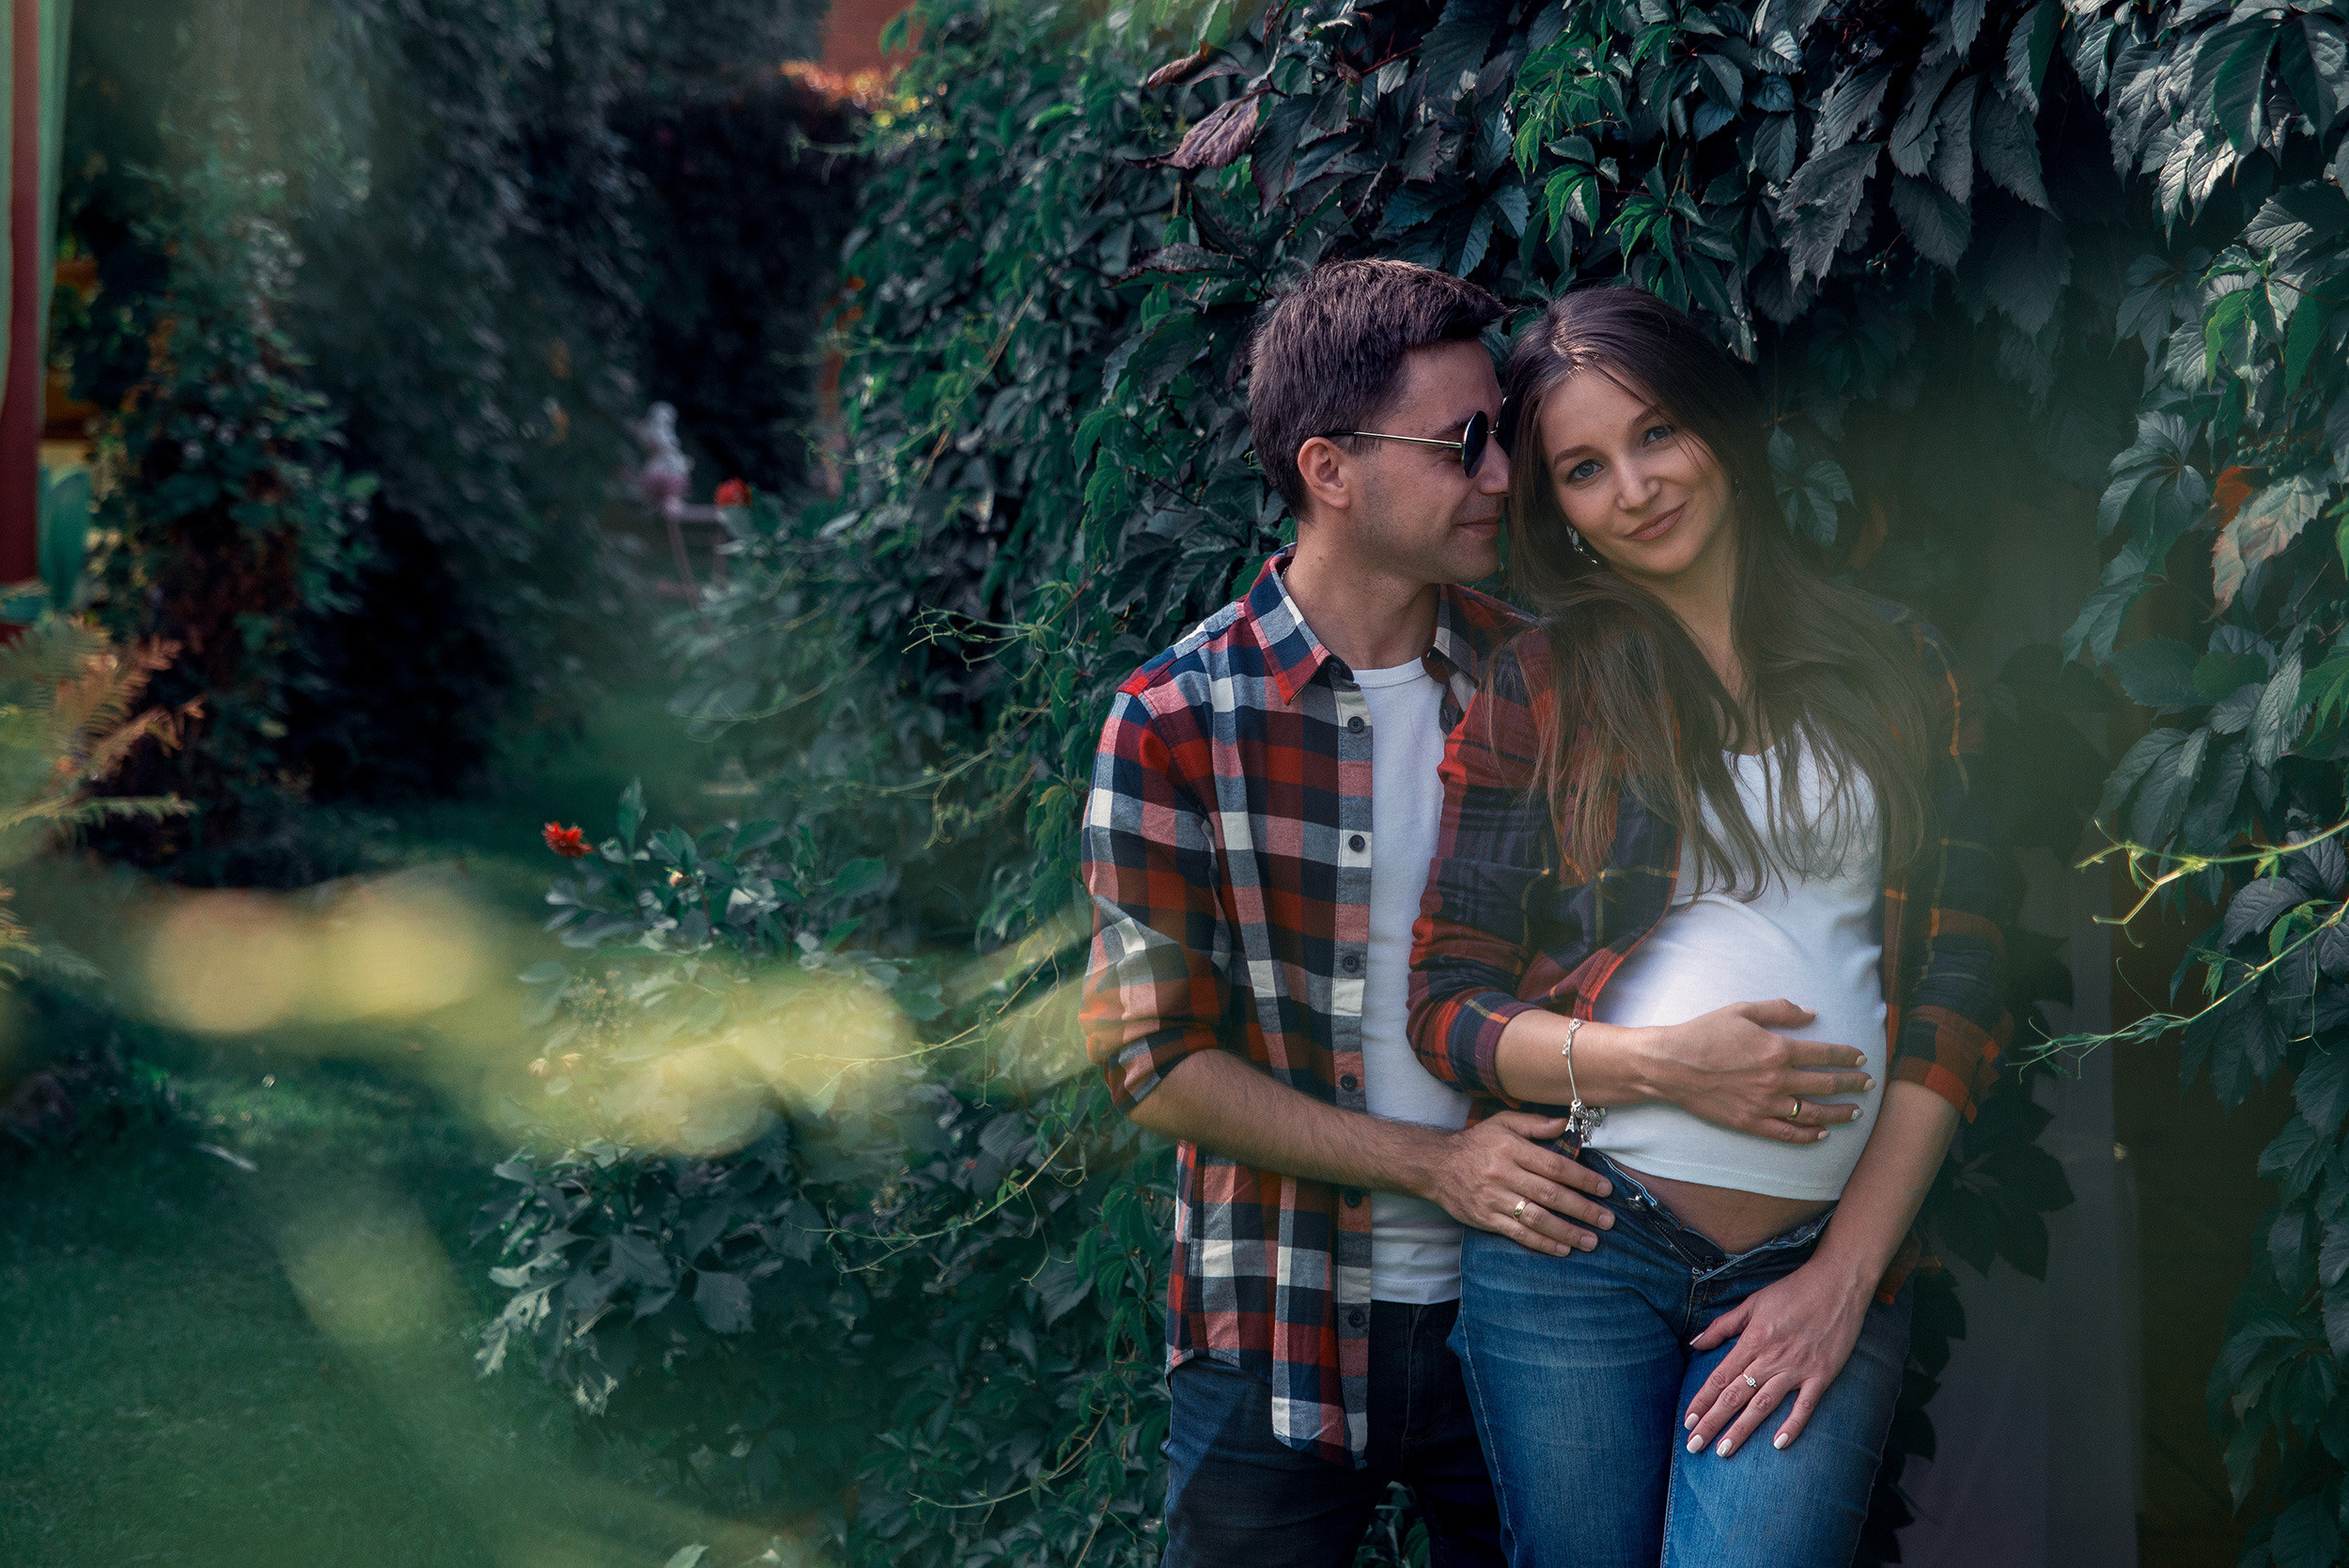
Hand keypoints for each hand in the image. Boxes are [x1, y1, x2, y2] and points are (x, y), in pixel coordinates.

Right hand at [1420, 1112, 1614, 1256]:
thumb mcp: (1503, 1123)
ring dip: (1566, 1231)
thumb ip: (1535, 1124)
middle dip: (1582, 1209)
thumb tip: (1567, 1124)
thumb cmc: (1476, 1143)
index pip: (1553, 1165)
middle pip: (1549, 1194)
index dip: (1582, 1178)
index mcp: (1511, 1148)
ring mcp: (1493, 1199)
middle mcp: (1503, 1174)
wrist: (1435, 1166)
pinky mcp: (1485, 1219)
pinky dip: (1542, 1243)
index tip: (1604, 1189)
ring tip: (1591, 1241)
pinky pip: (1517, 1234)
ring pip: (1536, 1218)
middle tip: (1607, 1220)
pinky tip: (1562, 1248)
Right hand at [1643, 1000, 1873, 1141]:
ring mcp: (1765, 1104)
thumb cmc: (1704, 1033)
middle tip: (1868, 1084)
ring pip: (1814, 1113)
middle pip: (1826, 1085)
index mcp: (1777, 1049)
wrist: (1671, 1065)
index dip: (1847, 1057)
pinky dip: (1808, 1135)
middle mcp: (1777, 1079)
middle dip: (1853, 1085)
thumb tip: (1811, 1013)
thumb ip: (1779, 1010)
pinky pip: (1788, 1133)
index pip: (1825, 1054)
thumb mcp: (1742, 1010)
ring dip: (1839, 1113)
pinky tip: (1822, 1134)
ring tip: (1856, 1112)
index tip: (1861, 1059)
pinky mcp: (1751, 1122)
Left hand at [1680, 1258, 1870, 1457]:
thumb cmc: (1793, 1291)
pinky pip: (1805, 1406)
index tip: (1687, 1421)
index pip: (1720, 1377)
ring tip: (1723, 1451)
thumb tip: (1695, 1343)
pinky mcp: (1822, 1375)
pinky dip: (1792, 1425)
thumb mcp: (1752, 1303)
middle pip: (1735, 1396)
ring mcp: (1797, 1369)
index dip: (1701, 1400)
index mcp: (1752, 1340)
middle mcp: (1771, 1358)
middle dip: (1712, 1423)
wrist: (1838, 1285)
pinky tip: (1778, 1444)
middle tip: (1694, 1446)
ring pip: (1763, 1405)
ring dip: (1742, 1430)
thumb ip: (1723, 1326)